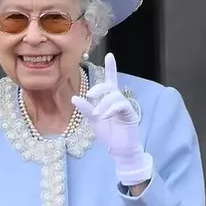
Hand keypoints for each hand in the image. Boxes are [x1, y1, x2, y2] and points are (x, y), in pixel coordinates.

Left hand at [72, 53, 151, 185]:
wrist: (119, 151)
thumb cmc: (108, 134)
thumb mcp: (93, 120)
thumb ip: (86, 109)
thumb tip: (74, 97)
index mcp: (109, 100)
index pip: (110, 81)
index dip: (110, 68)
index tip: (110, 55)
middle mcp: (118, 100)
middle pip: (111, 86)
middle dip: (100, 87)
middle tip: (90, 94)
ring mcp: (125, 107)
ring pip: (115, 96)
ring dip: (104, 104)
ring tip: (98, 115)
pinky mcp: (130, 115)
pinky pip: (121, 106)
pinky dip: (111, 109)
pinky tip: (104, 115)